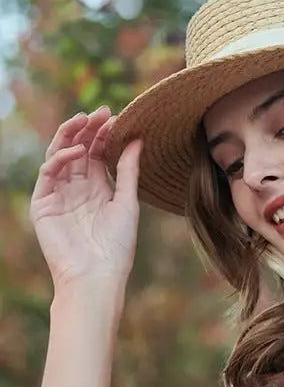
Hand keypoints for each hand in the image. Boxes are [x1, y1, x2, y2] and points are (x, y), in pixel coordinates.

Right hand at [29, 106, 143, 289]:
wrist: (97, 275)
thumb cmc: (118, 245)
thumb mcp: (127, 202)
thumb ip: (129, 170)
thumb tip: (138, 139)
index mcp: (98, 188)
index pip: (98, 153)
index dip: (105, 135)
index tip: (117, 117)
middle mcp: (77, 188)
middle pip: (79, 150)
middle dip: (88, 129)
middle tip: (101, 112)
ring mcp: (58, 194)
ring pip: (60, 156)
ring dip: (71, 136)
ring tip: (84, 119)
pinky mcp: (42, 204)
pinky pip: (48, 174)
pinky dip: (60, 160)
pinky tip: (76, 152)